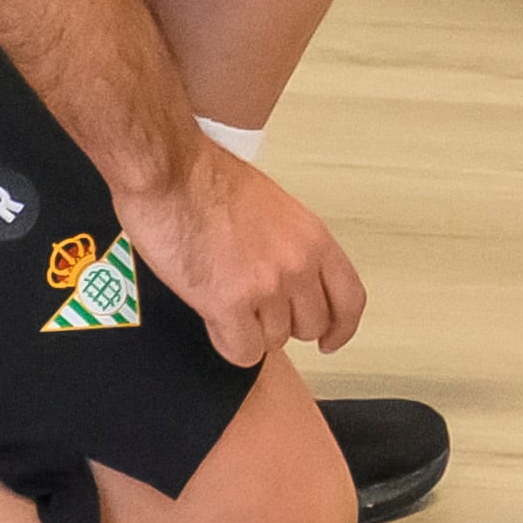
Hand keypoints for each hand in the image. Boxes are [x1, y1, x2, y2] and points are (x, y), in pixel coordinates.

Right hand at [122, 137, 363, 366]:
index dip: (342, 327)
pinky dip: (230, 343)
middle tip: (259, 312)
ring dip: (252, 331)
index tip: (331, 339)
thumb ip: (291, 246)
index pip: (350, 298)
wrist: (171, 171)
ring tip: (228, 303)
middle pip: (311, 326)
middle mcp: (297, 263)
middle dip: (285, 325)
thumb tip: (292, 281)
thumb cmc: (210, 179)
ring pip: (274, 341)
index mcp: (313, 236)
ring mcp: (266, 286)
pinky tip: (216, 320)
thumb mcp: (273, 208)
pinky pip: (243, 352)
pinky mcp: (229, 304)